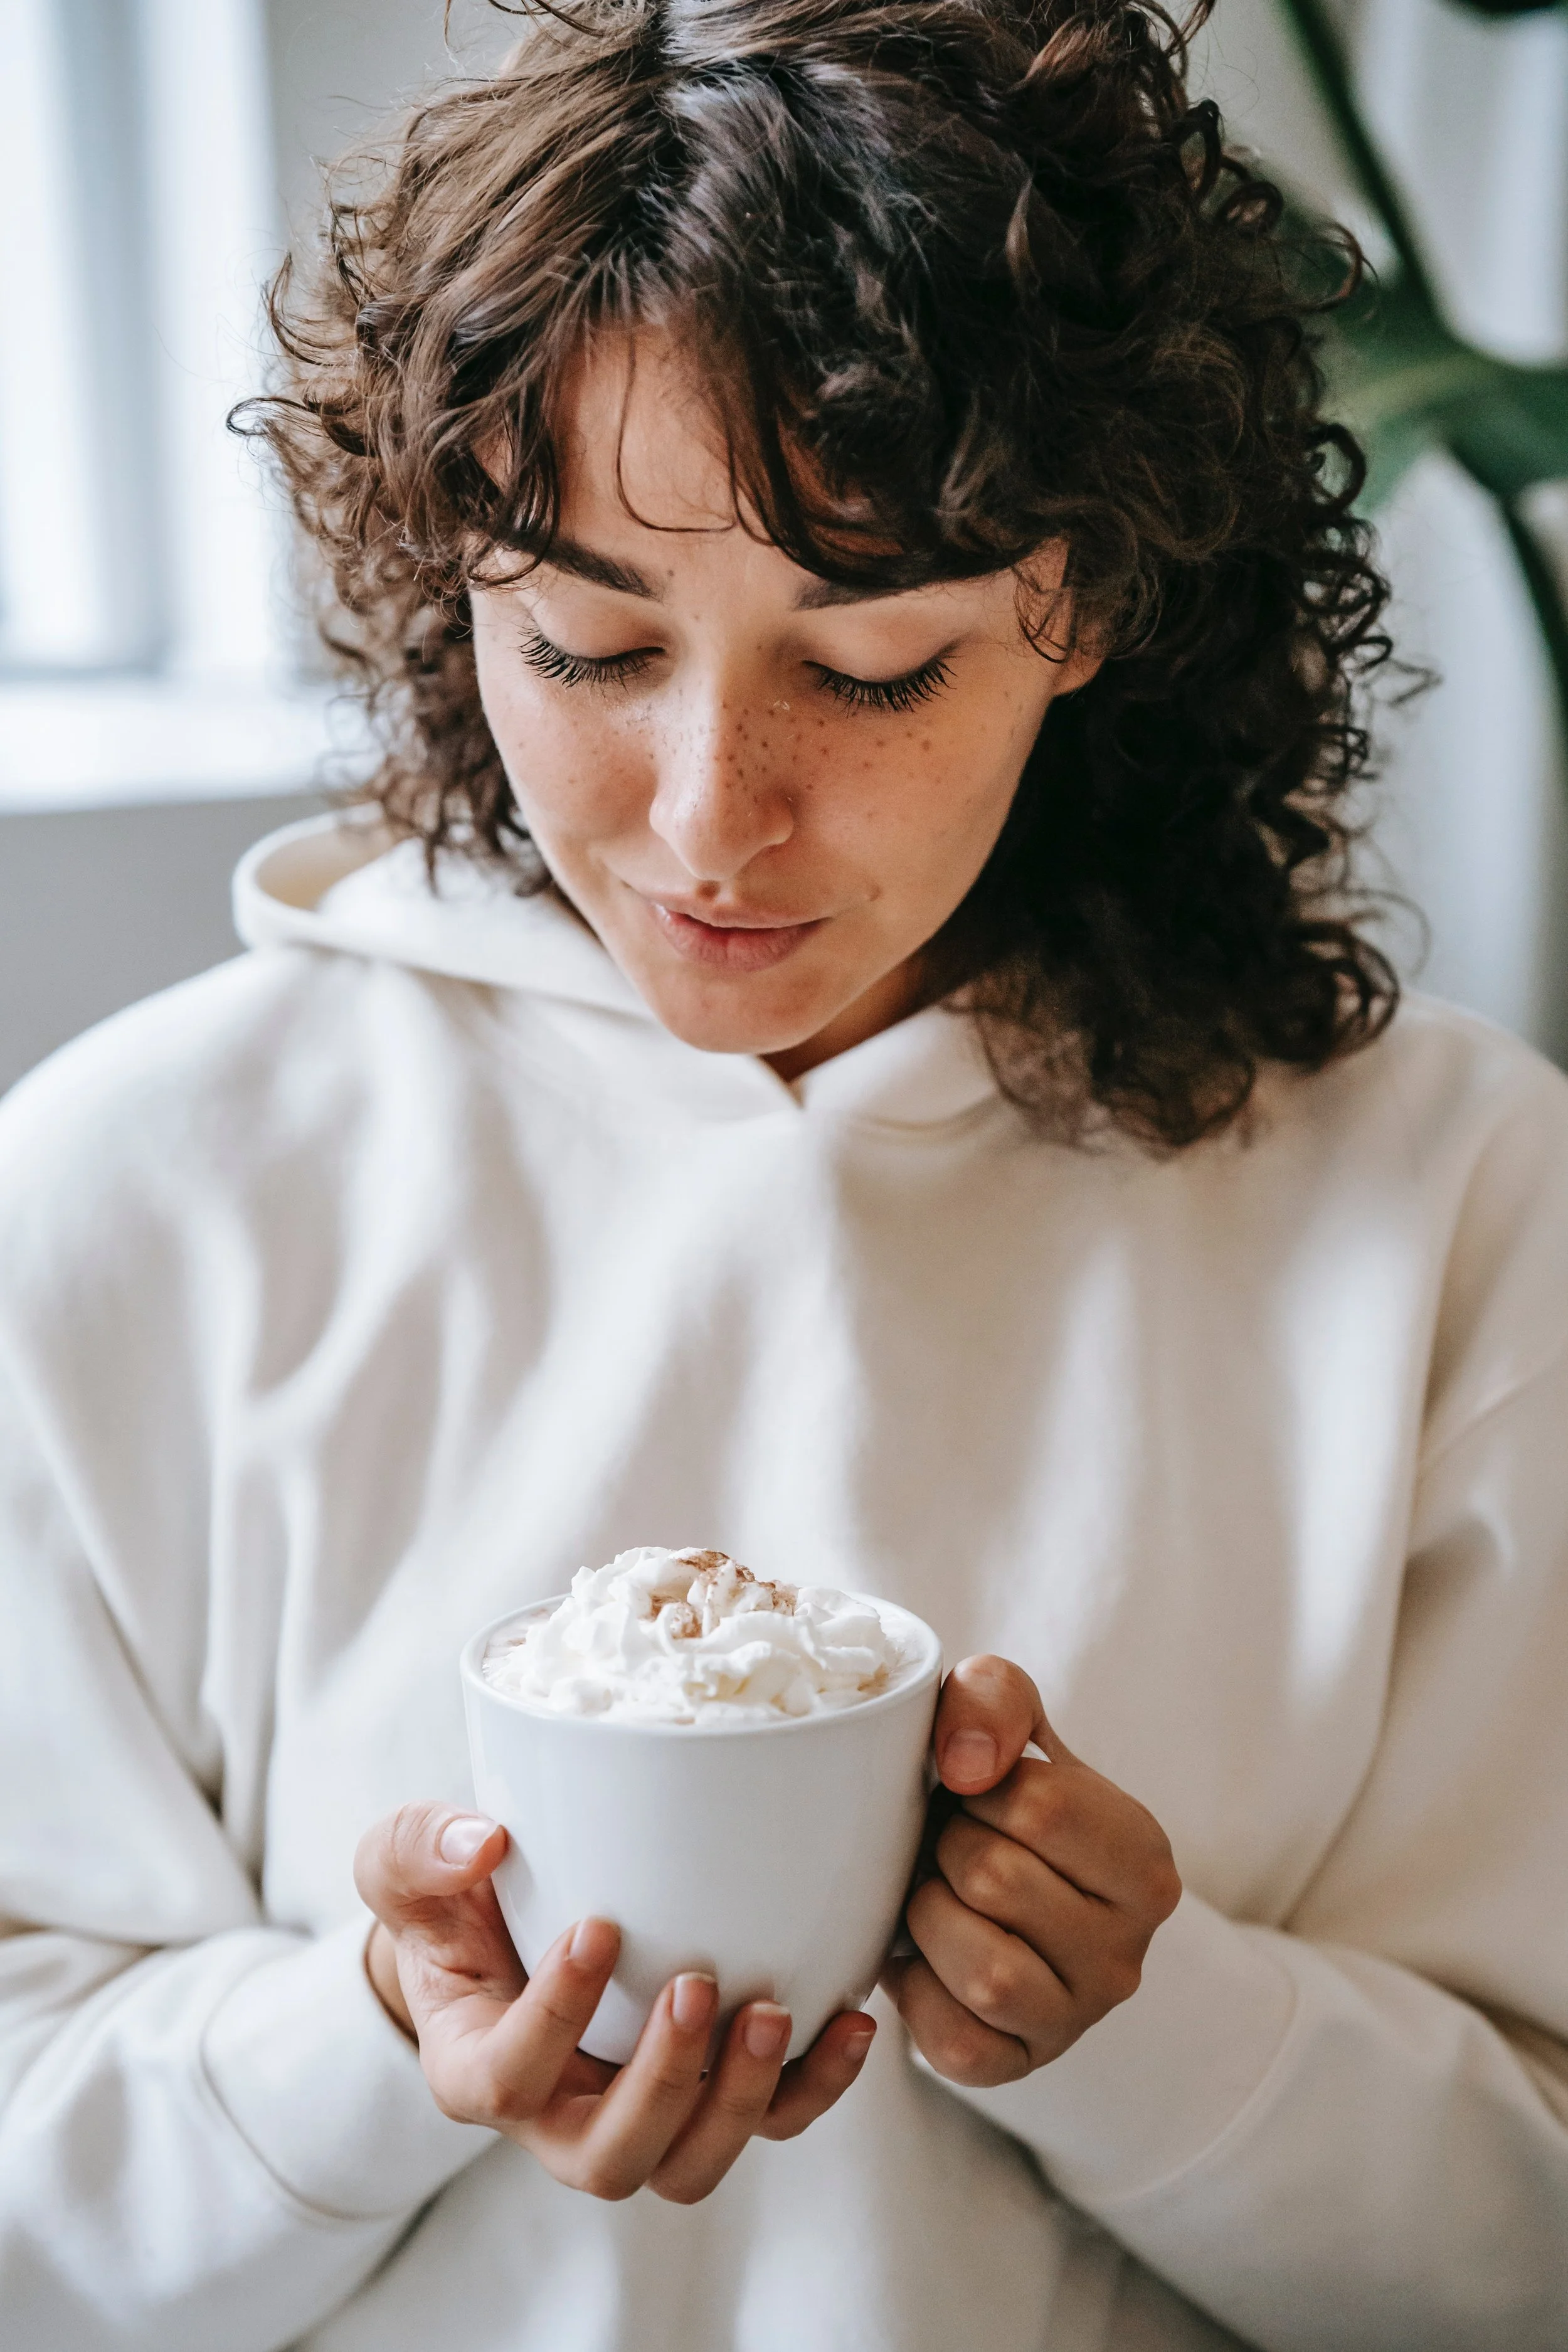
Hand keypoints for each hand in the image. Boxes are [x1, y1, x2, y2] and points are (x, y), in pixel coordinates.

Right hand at [355, 1803, 876, 2202]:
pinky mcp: (705, 2093)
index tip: (597, 1926)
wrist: (499, 1923)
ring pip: (690, 2165)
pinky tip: (852, 2021)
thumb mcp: (407, 1860)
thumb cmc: (450, 1897)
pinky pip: (767, 2124)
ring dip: (741, 2100)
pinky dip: (816, 2087)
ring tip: (774, 2011)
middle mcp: (556, 2116)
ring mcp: (636, 2114)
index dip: (554, 2019)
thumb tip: (482, 1842)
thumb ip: (418, 1847)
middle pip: (609, 2159)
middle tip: (694, 1985)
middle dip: (661, 2084)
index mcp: (477, 2068)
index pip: (507, 2082)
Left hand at [882, 1656, 1179, 2088]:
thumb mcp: (1006, 1720)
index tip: (976, 1795)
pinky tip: (925, 1956)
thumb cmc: (994, 1797)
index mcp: (1143, 1861)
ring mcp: (1078, 2019)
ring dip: (928, 1919)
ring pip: (982, 1972)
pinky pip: (951, 2042)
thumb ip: (993, 1698)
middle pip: (995, 1881)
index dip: (978, 1790)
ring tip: (938, 1897)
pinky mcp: (1018, 2067)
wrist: (982, 1884)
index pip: (1041, 1806)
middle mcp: (1128, 1951)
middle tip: (951, 1848)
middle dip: (946, 1850)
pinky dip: (916, 1991)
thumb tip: (965, 1765)